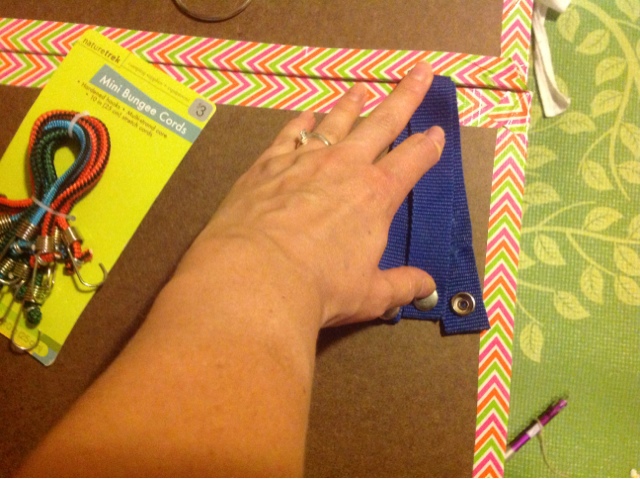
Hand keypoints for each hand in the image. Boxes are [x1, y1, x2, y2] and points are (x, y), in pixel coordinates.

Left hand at [189, 62, 443, 327]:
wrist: (257, 275)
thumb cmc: (320, 287)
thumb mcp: (370, 294)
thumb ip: (401, 286)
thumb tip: (428, 287)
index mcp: (377, 195)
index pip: (412, 160)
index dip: (428, 145)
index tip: (437, 132)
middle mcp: (345, 167)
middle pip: (383, 123)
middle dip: (405, 97)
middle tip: (419, 73)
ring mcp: (306, 160)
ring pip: (336, 121)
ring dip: (352, 104)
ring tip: (362, 89)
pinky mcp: (269, 163)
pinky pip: (292, 133)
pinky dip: (303, 121)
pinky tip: (308, 114)